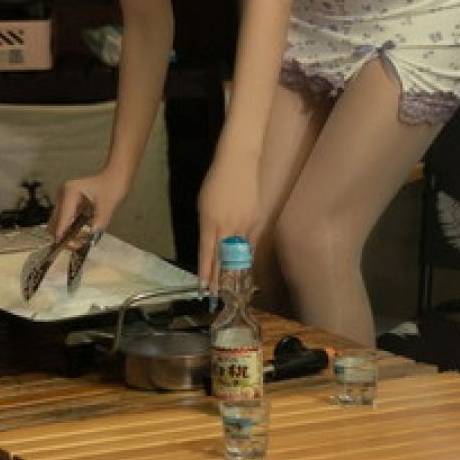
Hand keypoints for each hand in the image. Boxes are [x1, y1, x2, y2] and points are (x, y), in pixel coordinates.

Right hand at [51, 171, 127, 244]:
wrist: (115, 176)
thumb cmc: (113, 186)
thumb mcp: (108, 205)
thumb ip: (99, 221)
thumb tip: (91, 237)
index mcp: (70, 193)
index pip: (61, 220)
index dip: (63, 236)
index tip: (71, 246)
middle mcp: (62, 195)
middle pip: (54, 224)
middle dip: (64, 237)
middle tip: (80, 244)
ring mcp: (63, 199)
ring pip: (58, 224)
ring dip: (67, 234)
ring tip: (83, 238)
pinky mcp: (67, 204)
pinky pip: (64, 221)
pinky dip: (71, 229)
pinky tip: (83, 232)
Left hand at [193, 156, 259, 289]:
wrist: (239, 162)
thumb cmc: (215, 181)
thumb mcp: (203, 205)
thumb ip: (207, 227)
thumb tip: (211, 244)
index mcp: (210, 222)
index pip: (207, 254)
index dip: (205, 273)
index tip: (203, 289)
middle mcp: (228, 226)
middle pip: (223, 259)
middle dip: (220, 279)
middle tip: (217, 297)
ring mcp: (245, 224)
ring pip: (239, 255)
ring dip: (234, 272)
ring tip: (230, 289)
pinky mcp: (257, 221)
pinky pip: (251, 244)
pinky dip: (246, 257)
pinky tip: (244, 268)